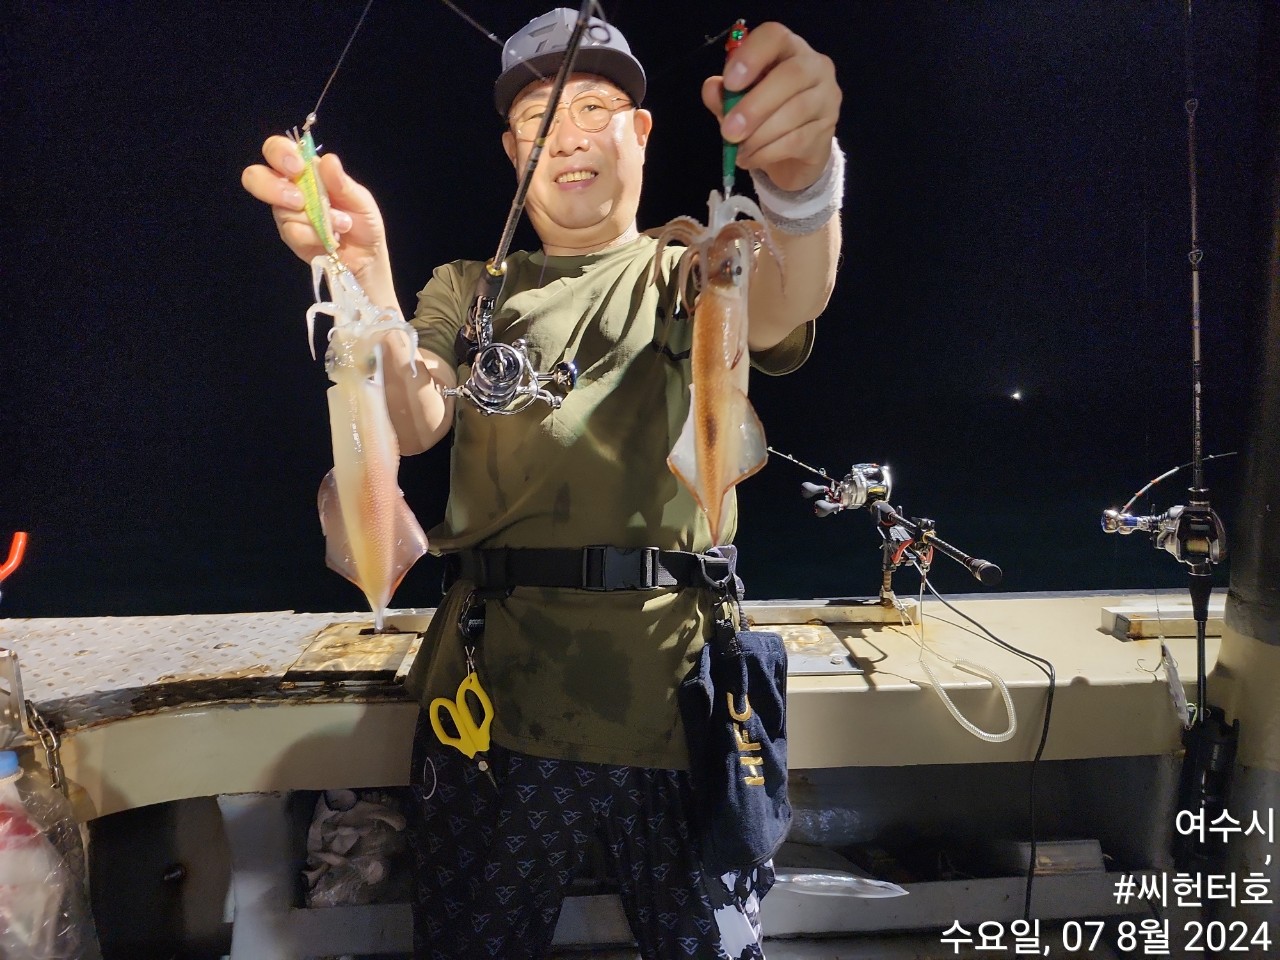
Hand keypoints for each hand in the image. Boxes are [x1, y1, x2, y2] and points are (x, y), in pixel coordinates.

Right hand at [241, 135, 388, 281]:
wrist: (367, 256)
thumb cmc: (362, 221)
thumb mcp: (360, 199)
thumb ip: (342, 183)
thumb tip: (329, 160)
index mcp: (306, 170)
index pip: (277, 150)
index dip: (279, 153)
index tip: (297, 168)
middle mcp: (290, 188)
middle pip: (256, 176)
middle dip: (273, 187)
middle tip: (299, 200)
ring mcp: (286, 213)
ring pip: (282, 211)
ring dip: (315, 220)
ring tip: (341, 225)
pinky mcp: (290, 236)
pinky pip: (293, 232)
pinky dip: (316, 235)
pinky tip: (331, 238)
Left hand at [701, 22, 840, 191]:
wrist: (791, 154)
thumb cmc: (762, 116)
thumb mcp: (737, 103)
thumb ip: (724, 95)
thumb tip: (711, 88)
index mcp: (788, 49)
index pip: (775, 37)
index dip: (752, 56)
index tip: (730, 82)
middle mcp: (815, 67)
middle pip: (791, 75)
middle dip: (755, 106)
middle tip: (729, 131)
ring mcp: (826, 98)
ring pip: (795, 112)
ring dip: (760, 135)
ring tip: (738, 150)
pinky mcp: (827, 131)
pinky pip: (797, 140)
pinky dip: (768, 152)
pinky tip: (751, 158)